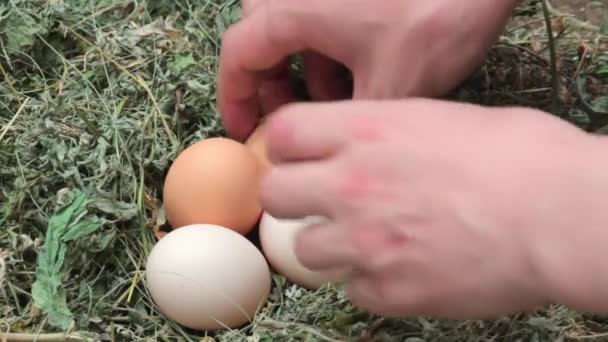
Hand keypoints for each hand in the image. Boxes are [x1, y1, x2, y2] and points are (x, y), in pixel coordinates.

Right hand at [218, 0, 518, 140]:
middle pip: (261, 41)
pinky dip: (329, 51)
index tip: (247, 133)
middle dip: (271, 84)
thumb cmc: (435, 16)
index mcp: (291, 11)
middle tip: (288, 119)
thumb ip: (349, 127)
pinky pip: (323, 20)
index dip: (235, 99)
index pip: (237, 56)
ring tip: (333, 103)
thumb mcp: (389, 87)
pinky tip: (361, 76)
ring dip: (303, 69)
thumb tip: (331, 160)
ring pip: (294, 31)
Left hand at [258, 98, 605, 318]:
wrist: (561, 215)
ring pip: (306, 250)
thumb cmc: (520, 156)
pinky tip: (406, 268)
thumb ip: (386, 130)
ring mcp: (365, 242)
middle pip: (275, 194)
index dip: (287, 146)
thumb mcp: (442, 117)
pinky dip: (372, 282)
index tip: (299, 156)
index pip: (282, 134)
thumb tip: (364, 141)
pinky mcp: (389, 290)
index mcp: (365, 131)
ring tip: (372, 240)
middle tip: (319, 202)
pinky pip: (354, 290)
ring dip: (332, 245)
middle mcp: (352, 184)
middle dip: (292, 198)